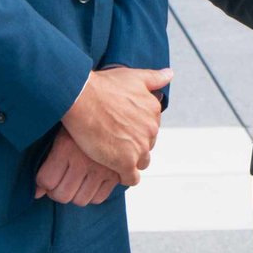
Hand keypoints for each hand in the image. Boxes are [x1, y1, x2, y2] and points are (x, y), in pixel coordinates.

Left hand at [35, 127, 121, 204]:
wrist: (109, 112)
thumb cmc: (81, 121)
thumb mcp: (61, 134)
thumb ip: (47, 164)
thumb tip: (37, 193)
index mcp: (66, 147)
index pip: (46, 181)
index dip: (44, 181)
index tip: (47, 176)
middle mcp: (83, 160)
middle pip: (62, 195)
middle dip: (57, 192)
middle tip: (60, 182)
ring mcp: (102, 168)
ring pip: (80, 200)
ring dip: (75, 194)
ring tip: (75, 181)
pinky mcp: (117, 173)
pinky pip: (99, 198)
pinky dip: (93, 194)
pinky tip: (90, 181)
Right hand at [61, 66, 171, 184]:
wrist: (82, 99)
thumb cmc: (103, 86)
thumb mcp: (133, 76)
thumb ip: (154, 78)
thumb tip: (170, 74)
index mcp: (153, 110)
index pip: (150, 126)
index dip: (136, 128)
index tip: (124, 128)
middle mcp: (151, 129)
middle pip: (147, 144)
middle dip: (134, 144)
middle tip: (116, 142)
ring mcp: (139, 147)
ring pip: (141, 162)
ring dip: (130, 161)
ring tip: (114, 157)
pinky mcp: (125, 162)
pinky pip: (131, 178)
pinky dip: (124, 177)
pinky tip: (114, 171)